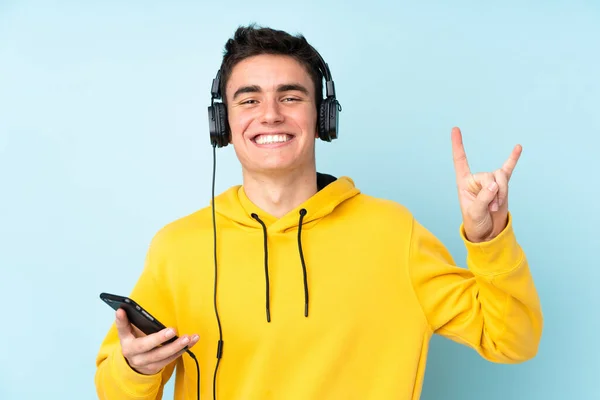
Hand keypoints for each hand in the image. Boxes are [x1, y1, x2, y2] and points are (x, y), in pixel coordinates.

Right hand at [115, 308, 198, 374]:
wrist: (135, 366)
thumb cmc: (135, 343)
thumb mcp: (128, 334)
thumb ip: (126, 322)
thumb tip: (122, 309)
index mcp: (126, 342)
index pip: (122, 329)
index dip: (122, 321)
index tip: (121, 310)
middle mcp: (134, 354)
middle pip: (146, 346)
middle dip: (160, 338)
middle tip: (172, 330)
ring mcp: (145, 363)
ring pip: (162, 355)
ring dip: (177, 346)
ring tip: (188, 337)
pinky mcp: (157, 367)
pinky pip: (171, 359)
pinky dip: (182, 350)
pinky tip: (191, 342)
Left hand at [451, 127, 521, 242]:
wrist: (488, 233)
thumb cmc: (475, 223)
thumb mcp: (475, 213)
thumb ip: (483, 198)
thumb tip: (494, 184)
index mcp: (463, 182)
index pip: (460, 160)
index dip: (457, 145)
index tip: (455, 129)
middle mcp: (476, 179)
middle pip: (489, 174)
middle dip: (493, 192)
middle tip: (491, 207)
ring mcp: (490, 181)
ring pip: (501, 177)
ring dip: (502, 193)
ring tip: (496, 206)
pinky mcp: (502, 185)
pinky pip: (508, 170)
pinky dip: (513, 159)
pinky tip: (518, 148)